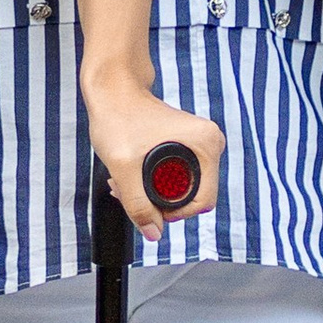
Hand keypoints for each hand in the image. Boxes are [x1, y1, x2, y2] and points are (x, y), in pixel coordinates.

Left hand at [83, 77, 223, 239]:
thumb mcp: (123, 167)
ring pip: (181, 187)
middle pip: (192, 196)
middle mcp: (210, 143)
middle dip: (158, 201)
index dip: (174, 213)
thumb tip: (154, 234)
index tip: (145, 206)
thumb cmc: (118, 117)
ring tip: (122, 181)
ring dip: (150, 191)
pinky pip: (176, 174)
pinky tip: (128, 173)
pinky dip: (151, 179)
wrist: (111, 88)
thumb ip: (137, 205)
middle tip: (125, 191)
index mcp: (207, 145)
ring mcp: (199, 143)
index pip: (203, 201)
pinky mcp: (188, 143)